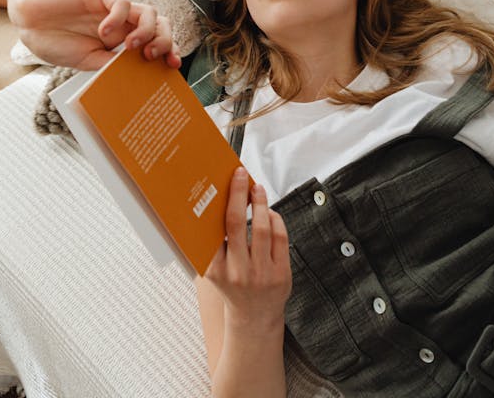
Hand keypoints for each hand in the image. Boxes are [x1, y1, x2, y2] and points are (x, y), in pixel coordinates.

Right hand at [10, 0, 180, 70]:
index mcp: (124, 43)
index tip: (172, 66)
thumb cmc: (58, 44)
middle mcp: (125, 25)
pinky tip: (104, 32)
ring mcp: (114, 10)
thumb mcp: (88, 62)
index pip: (158, 43)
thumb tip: (138, 75)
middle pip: (161, 26)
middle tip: (151, 56)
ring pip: (149, 12)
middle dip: (165, 41)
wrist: (31, 25)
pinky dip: (118, 18)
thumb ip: (112, 65)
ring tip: (130, 46)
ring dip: (146, 30)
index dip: (169, 52)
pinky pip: (122, 3)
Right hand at [204, 167, 291, 331]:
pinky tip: (270, 212)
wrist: (254, 318)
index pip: (214, 230)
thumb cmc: (233, 287)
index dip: (219, 203)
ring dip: (260, 203)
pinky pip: (280, 238)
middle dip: (239, 194)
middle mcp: (237, 272)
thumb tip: (211, 204)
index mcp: (216, 269)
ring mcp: (261, 274)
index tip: (221, 183)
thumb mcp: (215, 270)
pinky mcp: (281, 274)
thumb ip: (212, 244)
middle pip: (237, 223)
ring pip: (262, 228)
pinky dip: (275, 219)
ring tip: (257, 189)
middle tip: (241, 175)